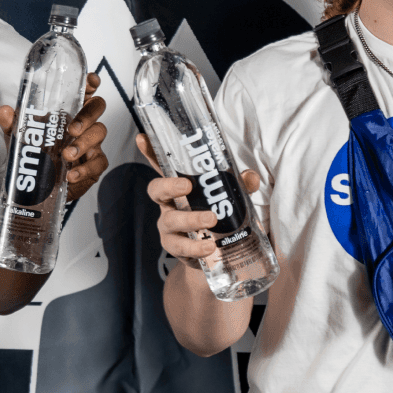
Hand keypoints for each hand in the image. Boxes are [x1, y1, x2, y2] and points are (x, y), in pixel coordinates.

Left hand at [0, 73, 109, 203]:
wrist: (39, 188)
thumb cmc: (35, 156)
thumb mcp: (20, 139)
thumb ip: (12, 124)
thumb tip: (4, 111)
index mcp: (68, 112)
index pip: (83, 92)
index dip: (90, 84)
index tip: (91, 81)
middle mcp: (83, 124)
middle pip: (97, 107)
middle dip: (88, 115)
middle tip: (71, 130)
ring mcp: (92, 143)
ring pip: (99, 132)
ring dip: (84, 143)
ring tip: (67, 155)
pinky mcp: (94, 164)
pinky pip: (98, 162)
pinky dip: (85, 169)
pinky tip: (71, 175)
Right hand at [135, 133, 259, 264]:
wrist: (218, 255)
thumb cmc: (220, 217)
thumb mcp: (231, 198)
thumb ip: (240, 185)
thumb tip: (250, 176)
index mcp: (179, 186)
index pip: (162, 165)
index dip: (150, 152)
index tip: (142, 138)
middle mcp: (169, 204)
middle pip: (156, 190)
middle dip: (168, 185)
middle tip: (186, 185)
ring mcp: (169, 227)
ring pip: (170, 220)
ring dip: (190, 219)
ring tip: (211, 220)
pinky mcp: (175, 248)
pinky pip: (180, 247)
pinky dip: (195, 247)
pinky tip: (209, 246)